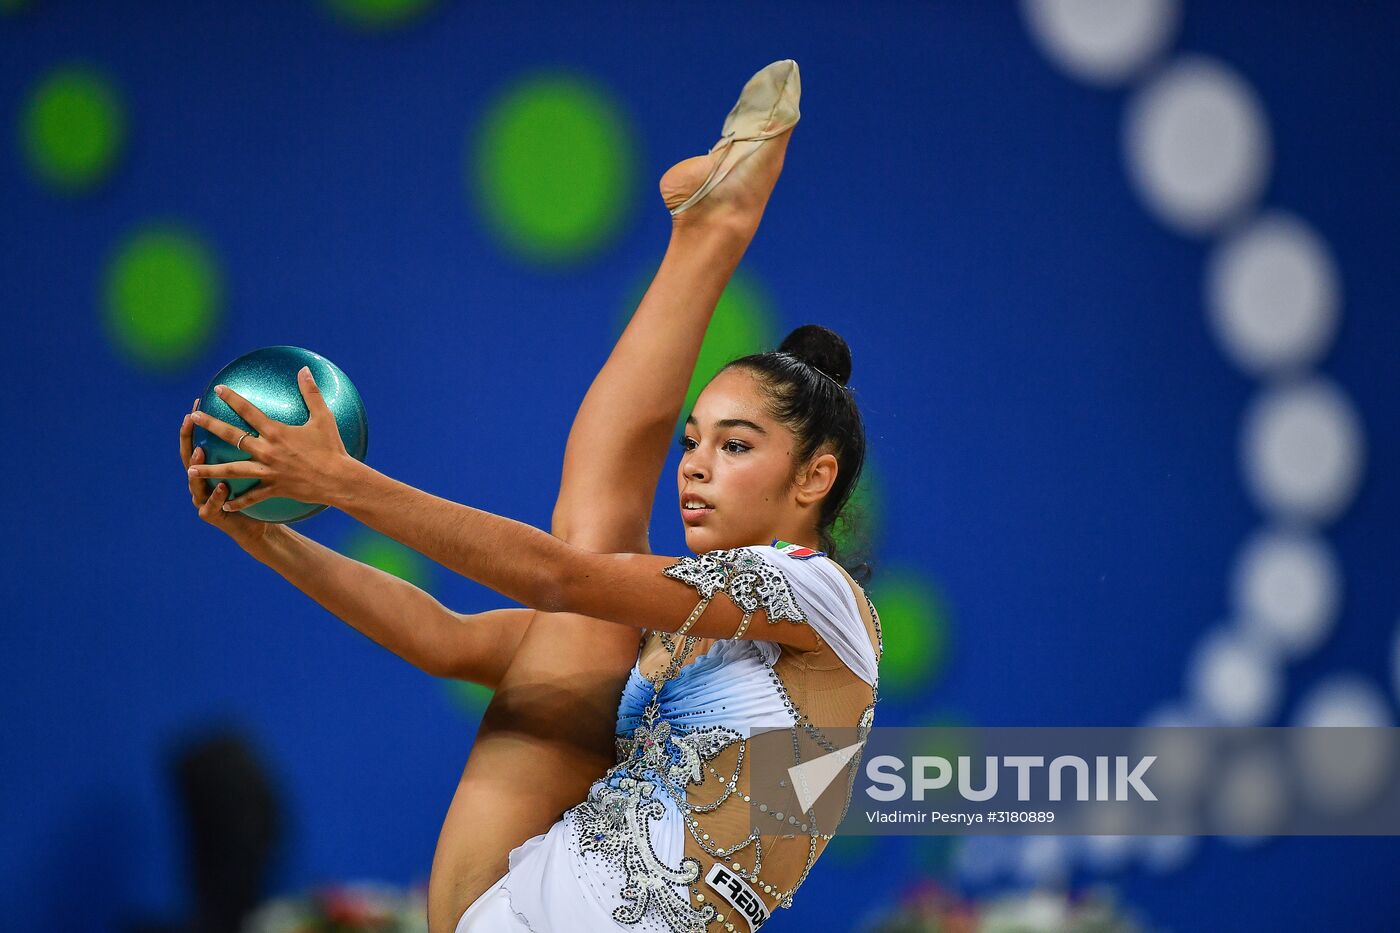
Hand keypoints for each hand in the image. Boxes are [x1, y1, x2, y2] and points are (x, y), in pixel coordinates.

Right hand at [181, 397, 268, 544]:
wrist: (258, 529)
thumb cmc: (258, 496)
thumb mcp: (257, 470)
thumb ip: (260, 447)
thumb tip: (275, 417)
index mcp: (213, 468)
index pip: (201, 441)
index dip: (198, 423)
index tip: (199, 402)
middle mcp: (203, 482)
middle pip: (189, 456)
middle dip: (188, 437)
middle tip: (191, 418)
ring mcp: (204, 499)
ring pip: (196, 482)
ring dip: (198, 467)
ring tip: (200, 453)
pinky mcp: (212, 515)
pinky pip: (211, 506)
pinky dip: (216, 496)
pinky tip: (224, 487)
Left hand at [186, 366, 354, 513]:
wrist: (338, 480)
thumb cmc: (333, 448)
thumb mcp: (324, 417)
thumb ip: (311, 393)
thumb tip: (304, 370)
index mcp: (276, 432)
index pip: (248, 411)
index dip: (232, 398)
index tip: (218, 389)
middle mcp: (267, 451)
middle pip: (232, 437)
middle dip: (211, 426)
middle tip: (194, 419)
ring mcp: (268, 471)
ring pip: (233, 470)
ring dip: (210, 470)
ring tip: (191, 469)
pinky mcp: (274, 488)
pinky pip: (252, 496)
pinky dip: (239, 501)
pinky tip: (226, 505)